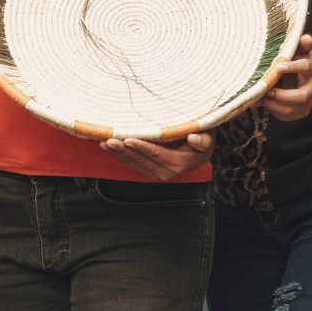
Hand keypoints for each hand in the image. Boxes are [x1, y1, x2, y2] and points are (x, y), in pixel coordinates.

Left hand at [99, 133, 213, 179]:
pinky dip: (119, 156)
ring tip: (104, 143)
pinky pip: (132, 164)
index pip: (157, 154)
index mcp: (179, 164)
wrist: (201, 148)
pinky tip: (108, 148)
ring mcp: (157, 174)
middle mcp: (167, 173)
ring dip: (118, 154)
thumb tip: (193, 139)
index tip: (128, 139)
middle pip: (142, 160)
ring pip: (134, 163)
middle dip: (124, 150)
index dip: (142, 147)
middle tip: (109, 140)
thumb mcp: (207, 136)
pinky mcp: (149, 171)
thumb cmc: (202, 136)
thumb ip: (202, 140)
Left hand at [260, 34, 311, 121]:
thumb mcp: (297, 51)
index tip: (278, 66)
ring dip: (274, 105)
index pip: (306, 67)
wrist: (298, 78)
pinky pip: (286, 116)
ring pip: (292, 109)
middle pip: (302, 96)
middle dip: (283, 95)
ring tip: (261, 97)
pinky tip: (263, 102)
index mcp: (311, 70)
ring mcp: (307, 102)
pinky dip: (273, 110)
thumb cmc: (293, 62)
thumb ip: (300, 44)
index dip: (293, 67)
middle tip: (268, 91)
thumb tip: (305, 38)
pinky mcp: (299, 112)